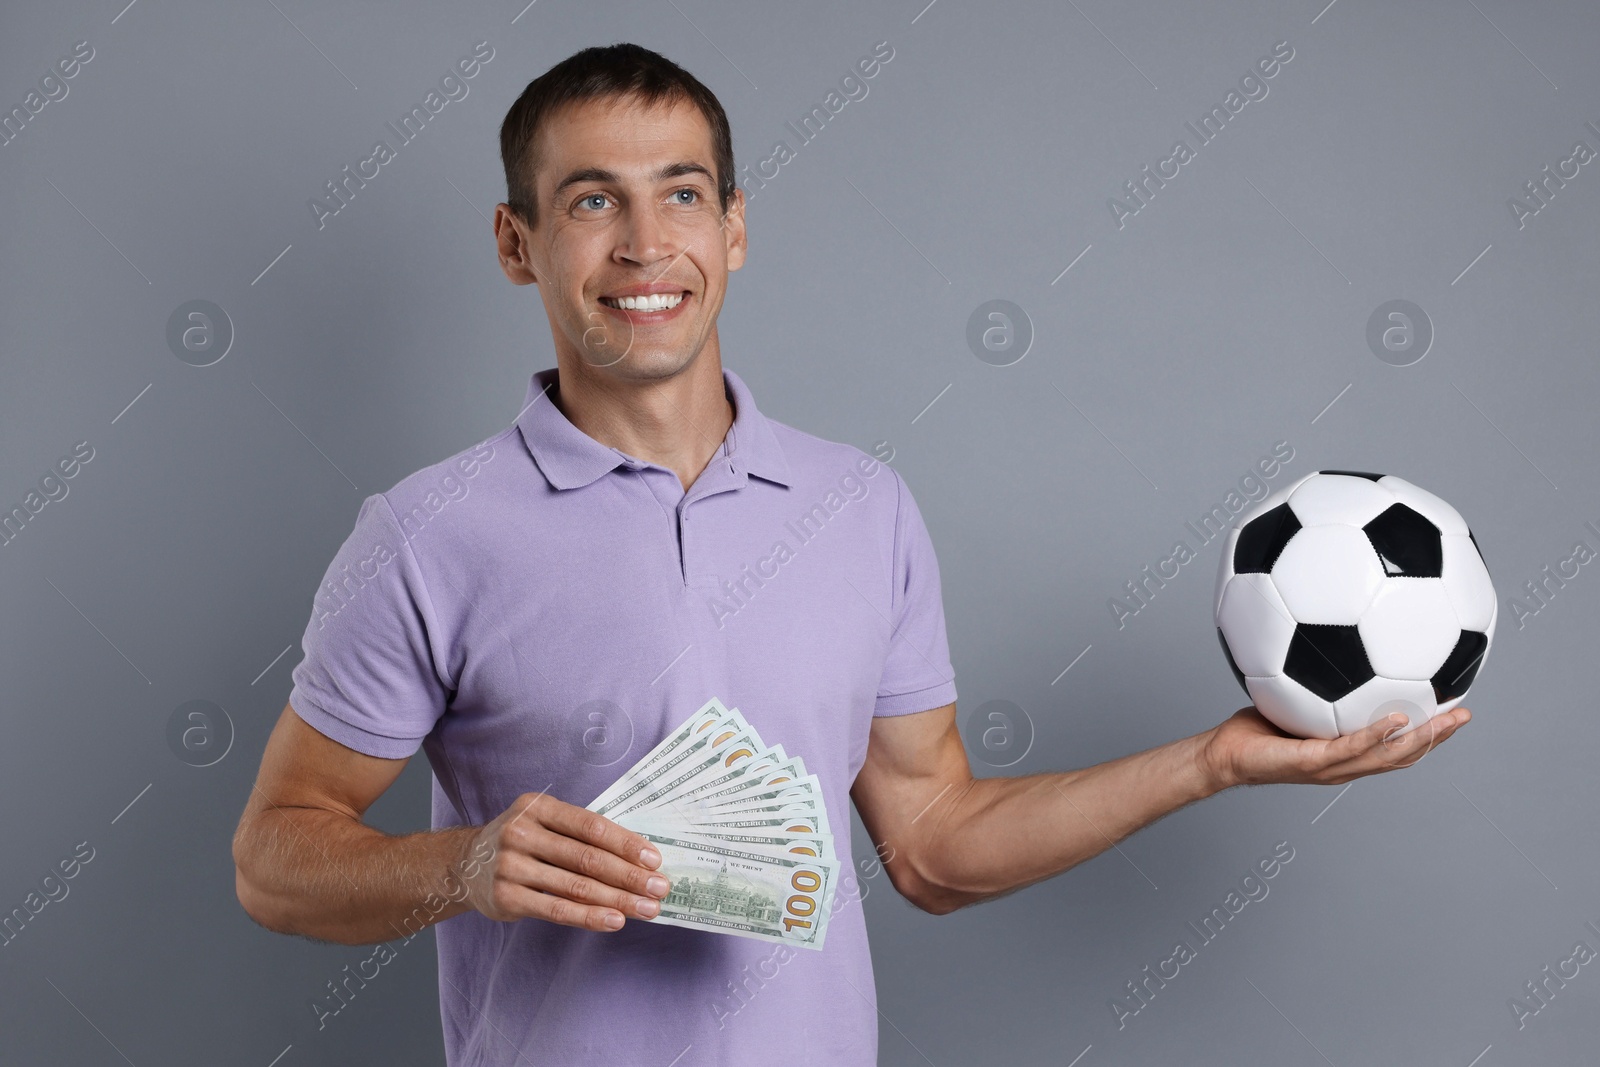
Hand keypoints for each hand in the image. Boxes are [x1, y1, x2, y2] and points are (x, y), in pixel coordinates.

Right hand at [462, 791, 670, 931]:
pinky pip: (557, 910)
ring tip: (646, 909)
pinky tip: (615, 920)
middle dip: (629, 876)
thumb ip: (582, 835)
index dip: (626, 843)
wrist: (467, 865)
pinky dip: (590, 917)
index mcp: (538, 807)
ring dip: (618, 900)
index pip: (591, 825)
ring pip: (576, 886)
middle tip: (660, 888)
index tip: (655, 860)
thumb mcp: (545, 824)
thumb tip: (639, 858)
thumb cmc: (523, 843)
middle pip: (587, 858)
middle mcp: (521, 832)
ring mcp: (510, 865)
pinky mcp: (506, 897)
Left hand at [1200, 704, 1470, 789]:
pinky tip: (1397, 719)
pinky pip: (1350, 748)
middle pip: (1403, 755)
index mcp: (1346, 752)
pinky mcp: (1311, 762)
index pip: (1395, 746)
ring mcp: (1331, 766)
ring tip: (1448, 718)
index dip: (1425, 732)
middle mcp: (1344, 763)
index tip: (1450, 707)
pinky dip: (1376, 735)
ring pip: (1387, 756)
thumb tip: (1326, 645)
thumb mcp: (1292, 700)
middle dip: (1437, 736)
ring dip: (1422, 739)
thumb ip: (1314, 682)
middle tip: (1466, 712)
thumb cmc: (1255, 729)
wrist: (1222, 755)